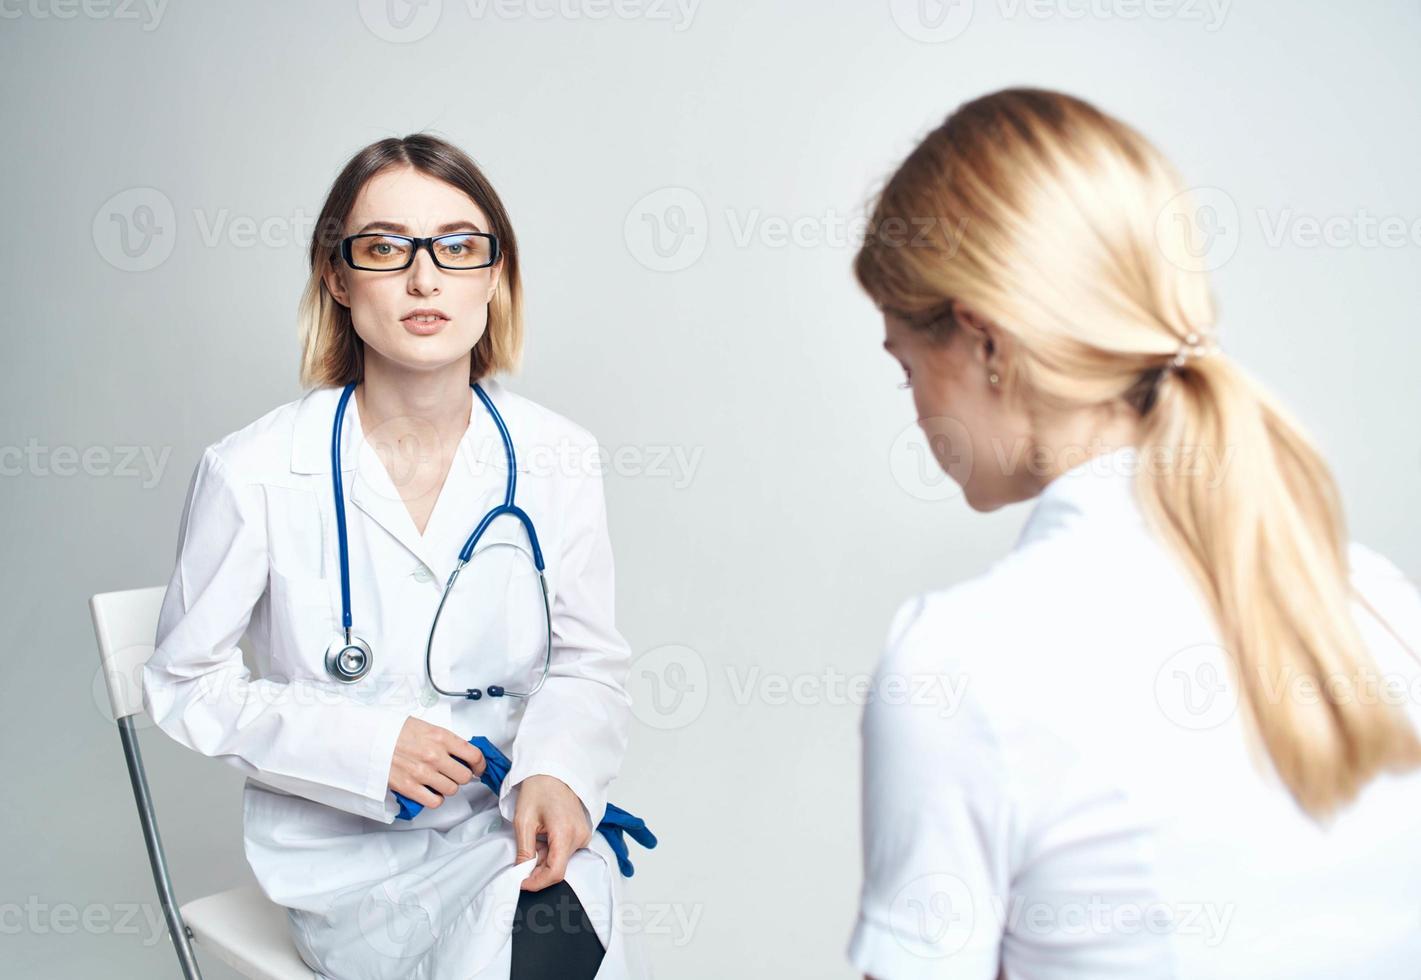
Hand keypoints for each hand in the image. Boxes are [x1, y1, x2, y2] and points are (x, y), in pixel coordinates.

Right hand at [387, 716, 485, 809]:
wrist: (370, 739)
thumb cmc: (395, 731)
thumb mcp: (426, 726)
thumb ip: (445, 740)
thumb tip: (462, 753)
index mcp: (441, 737)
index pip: (474, 755)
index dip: (480, 764)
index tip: (478, 768)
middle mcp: (435, 755)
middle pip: (464, 776)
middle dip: (462, 776)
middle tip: (455, 774)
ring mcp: (423, 773)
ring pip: (451, 790)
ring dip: (448, 787)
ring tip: (440, 781)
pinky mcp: (410, 787)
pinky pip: (435, 801)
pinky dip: (436, 799)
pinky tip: (431, 791)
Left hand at [513, 774, 592, 891]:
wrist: (554, 772)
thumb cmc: (539, 789)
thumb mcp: (523, 820)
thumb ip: (524, 850)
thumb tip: (522, 872)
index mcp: (565, 833)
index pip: (555, 872)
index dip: (537, 882)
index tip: (521, 882)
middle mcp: (580, 836)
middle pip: (558, 868)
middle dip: (537, 870)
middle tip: (520, 862)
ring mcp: (583, 835)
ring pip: (561, 861)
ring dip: (543, 860)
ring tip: (532, 841)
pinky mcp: (582, 834)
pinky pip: (566, 852)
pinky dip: (551, 852)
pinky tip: (542, 839)